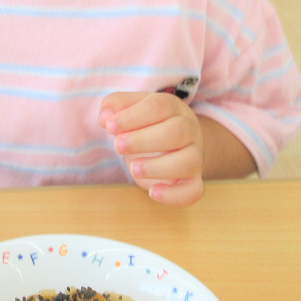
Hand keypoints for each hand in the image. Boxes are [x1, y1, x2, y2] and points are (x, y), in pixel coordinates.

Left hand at [99, 91, 204, 206]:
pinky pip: (194, 191)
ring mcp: (195, 156)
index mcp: (173, 107)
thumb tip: (105, 118)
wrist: (173, 145)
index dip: (133, 117)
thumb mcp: (130, 108)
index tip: (110, 127)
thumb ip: (115, 105)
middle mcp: (189, 130)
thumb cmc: (146, 124)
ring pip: (189, 161)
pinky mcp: (194, 181)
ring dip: (158, 167)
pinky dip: (175, 195)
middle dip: (143, 140)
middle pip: (177, 132)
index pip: (159, 106)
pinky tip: (152, 192)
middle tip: (118, 146)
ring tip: (133, 169)